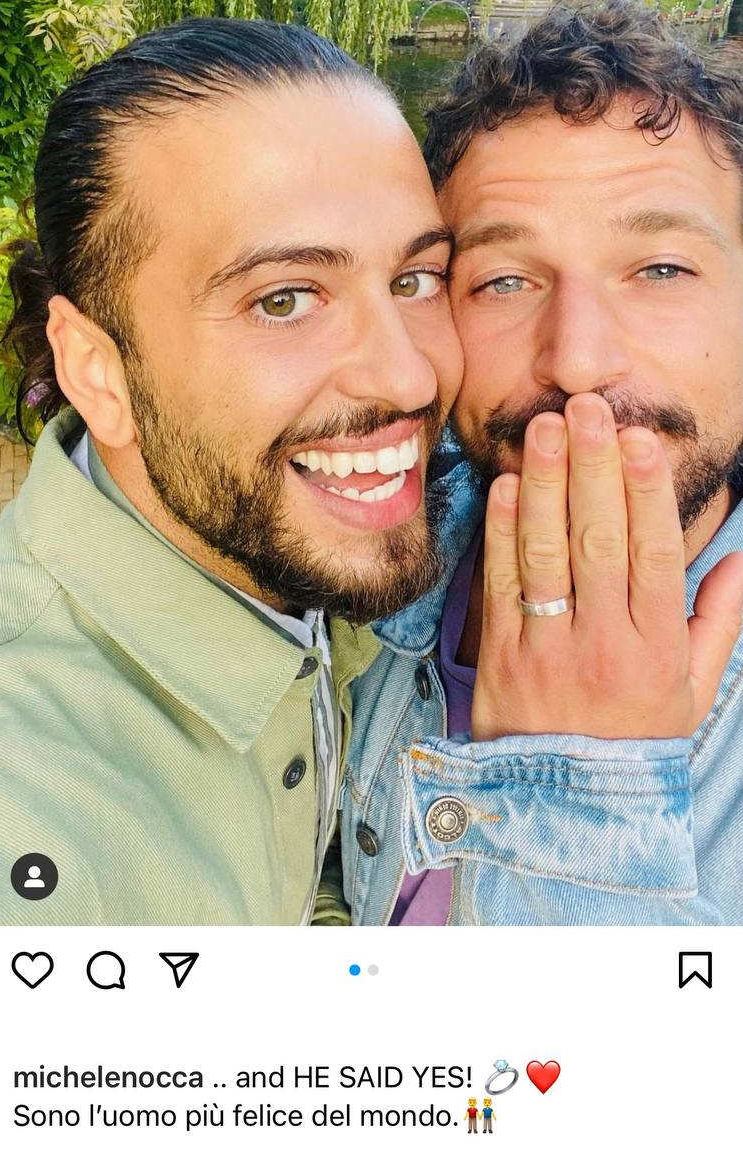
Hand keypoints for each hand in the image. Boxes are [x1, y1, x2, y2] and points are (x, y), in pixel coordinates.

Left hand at [472, 392, 742, 739]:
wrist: (566, 808)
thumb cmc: (635, 740)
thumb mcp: (693, 693)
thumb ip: (717, 624)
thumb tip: (739, 560)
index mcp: (655, 648)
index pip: (653, 557)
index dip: (647, 494)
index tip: (642, 440)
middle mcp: (603, 644)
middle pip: (598, 542)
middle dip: (594, 470)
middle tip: (588, 410)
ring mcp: (548, 649)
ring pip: (547, 555)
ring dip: (546, 485)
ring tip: (546, 428)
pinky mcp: (500, 657)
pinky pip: (500, 585)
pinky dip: (500, 533)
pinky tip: (506, 486)